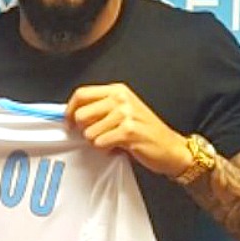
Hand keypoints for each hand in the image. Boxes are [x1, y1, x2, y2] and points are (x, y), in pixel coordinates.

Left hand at [64, 83, 190, 177]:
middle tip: (97, 135)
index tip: (69, 121)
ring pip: (89, 132)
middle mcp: (121, 98)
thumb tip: (72, 115)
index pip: (81, 94)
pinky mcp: (128, 131)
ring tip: (112, 141)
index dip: (69, 110)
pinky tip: (118, 147)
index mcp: (118, 91)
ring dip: (97, 142)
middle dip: (84, 130)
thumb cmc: (146, 132)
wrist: (171, 148)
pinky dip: (106, 149)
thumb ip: (100, 109)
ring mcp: (125, 114)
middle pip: (81, 113)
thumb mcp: (123, 112)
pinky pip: (100, 143)